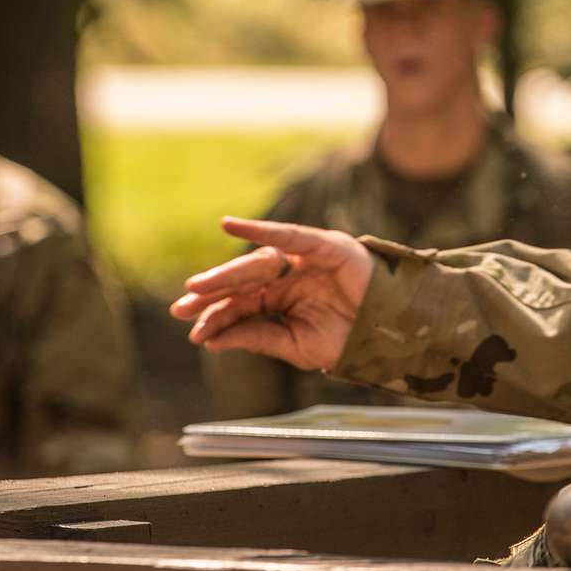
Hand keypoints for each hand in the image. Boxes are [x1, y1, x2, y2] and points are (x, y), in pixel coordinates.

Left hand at [168, 217, 372, 371]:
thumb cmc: (345, 340)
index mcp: (280, 300)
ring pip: (257, 263)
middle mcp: (288, 276)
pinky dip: (261, 231)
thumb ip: (256, 337)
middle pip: (242, 282)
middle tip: (181, 308)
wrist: (388, 337)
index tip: (194, 333)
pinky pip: (288, 236)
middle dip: (210, 295)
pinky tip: (230, 226)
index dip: (216, 316)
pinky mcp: (325, 247)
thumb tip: (210, 340)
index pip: (240, 304)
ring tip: (199, 286)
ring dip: (226, 273)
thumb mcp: (293, 345)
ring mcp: (305, 260)